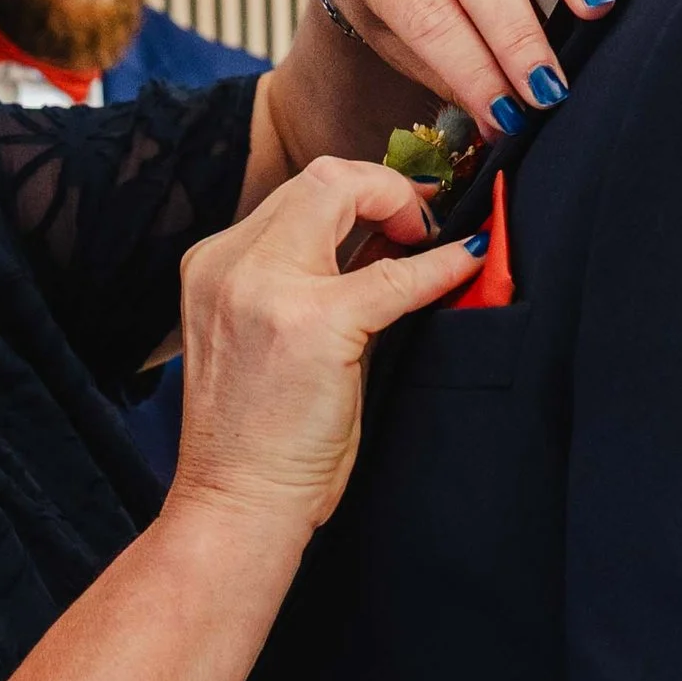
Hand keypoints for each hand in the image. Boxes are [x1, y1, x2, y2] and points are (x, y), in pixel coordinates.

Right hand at [169, 158, 484, 535]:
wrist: (237, 503)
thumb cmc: (259, 437)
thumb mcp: (271, 337)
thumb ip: (313, 282)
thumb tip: (386, 239)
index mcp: (214, 265)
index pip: (295, 192)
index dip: (359, 190)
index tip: (400, 213)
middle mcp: (229, 264)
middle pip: (318, 177)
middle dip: (384, 186)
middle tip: (425, 220)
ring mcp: (265, 288)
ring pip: (341, 192)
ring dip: (400, 206)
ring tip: (433, 236)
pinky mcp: (312, 323)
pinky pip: (394, 275)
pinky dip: (439, 264)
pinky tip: (467, 259)